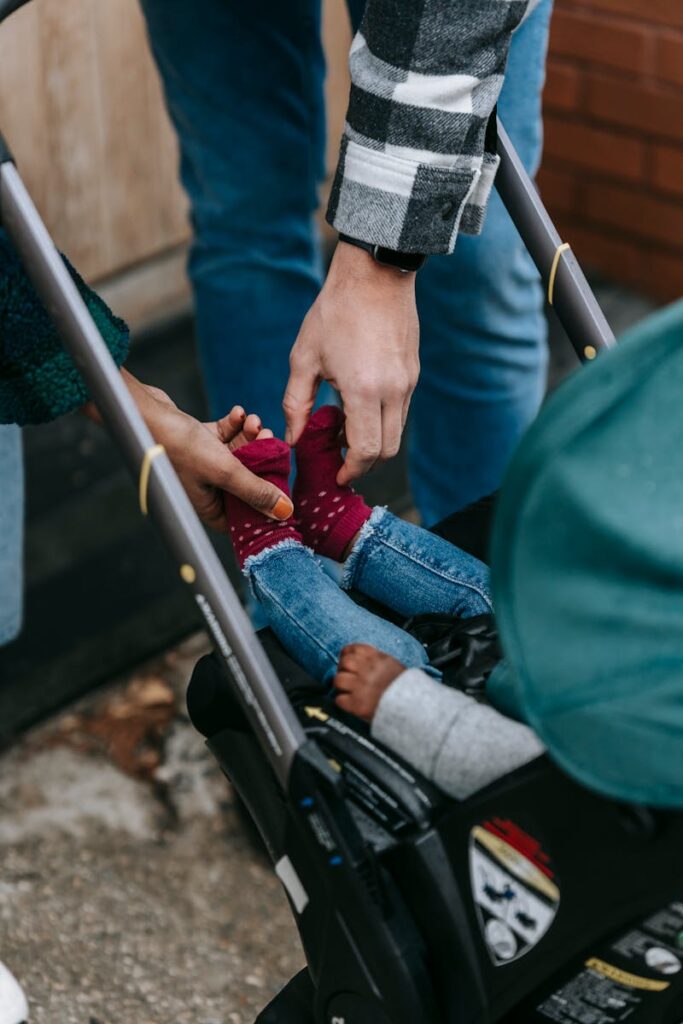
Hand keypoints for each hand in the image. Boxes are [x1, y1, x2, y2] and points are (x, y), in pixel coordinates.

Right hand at [91, 372, 292, 531]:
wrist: (144, 412)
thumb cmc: (177, 446)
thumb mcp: (225, 470)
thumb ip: (256, 491)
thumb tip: (285, 512)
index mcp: (207, 506)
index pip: (243, 515)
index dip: (264, 503)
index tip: (282, 485)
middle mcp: (204, 488)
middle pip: (245, 481)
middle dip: (260, 458)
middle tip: (270, 438)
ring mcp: (200, 464)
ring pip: (237, 455)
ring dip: (249, 436)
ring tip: (254, 421)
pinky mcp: (197, 442)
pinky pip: (224, 437)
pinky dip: (234, 425)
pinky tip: (237, 412)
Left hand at [284, 242, 418, 483]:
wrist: (375, 274)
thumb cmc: (333, 313)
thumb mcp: (304, 358)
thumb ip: (296, 404)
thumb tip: (295, 439)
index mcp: (364, 389)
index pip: (365, 450)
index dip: (351, 469)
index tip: (336, 475)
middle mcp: (393, 391)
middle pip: (386, 450)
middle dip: (363, 463)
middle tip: (339, 461)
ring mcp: (408, 383)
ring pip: (396, 433)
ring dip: (373, 442)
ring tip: (343, 431)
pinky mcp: (413, 374)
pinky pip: (401, 412)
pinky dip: (382, 422)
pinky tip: (357, 409)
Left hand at [333, 643, 405, 721]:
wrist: (413, 708)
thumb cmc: (404, 688)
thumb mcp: (393, 666)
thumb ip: (377, 660)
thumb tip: (362, 658)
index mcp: (378, 659)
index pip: (354, 648)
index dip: (347, 654)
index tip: (347, 659)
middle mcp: (368, 671)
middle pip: (344, 662)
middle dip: (343, 669)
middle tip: (347, 677)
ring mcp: (361, 687)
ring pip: (338, 679)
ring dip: (341, 685)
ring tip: (348, 690)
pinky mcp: (357, 704)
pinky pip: (339, 699)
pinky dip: (342, 701)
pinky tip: (349, 703)